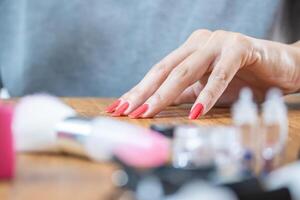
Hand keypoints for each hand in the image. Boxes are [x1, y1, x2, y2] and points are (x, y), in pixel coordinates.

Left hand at [106, 30, 299, 118]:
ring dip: (165, 93)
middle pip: (164, 69)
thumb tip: (155, 106)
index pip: (158, 72)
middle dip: (143, 92)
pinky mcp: (239, 48)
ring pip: (186, 70)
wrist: (280, 67)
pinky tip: (195, 112)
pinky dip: (208, 94)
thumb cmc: (241, 78)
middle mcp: (198, 43)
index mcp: (188, 50)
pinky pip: (220, 74)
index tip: (119, 108)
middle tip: (126, 111)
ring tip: (148, 112)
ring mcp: (218, 43)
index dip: (138, 90)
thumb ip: (183, 94)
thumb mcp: (205, 89)